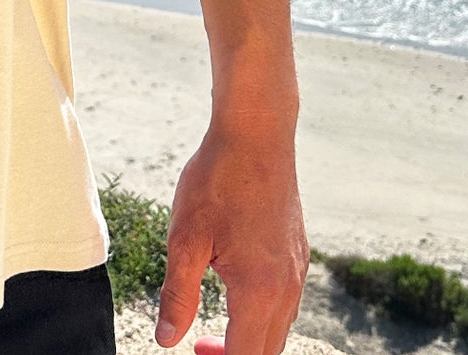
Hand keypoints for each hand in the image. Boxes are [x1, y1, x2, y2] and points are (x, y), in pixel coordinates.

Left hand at [154, 118, 307, 354]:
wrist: (257, 134)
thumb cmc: (218, 179)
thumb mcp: (185, 237)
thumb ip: (178, 294)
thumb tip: (167, 340)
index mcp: (258, 290)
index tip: (196, 353)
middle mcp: (287, 288)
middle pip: (268, 352)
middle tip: (201, 348)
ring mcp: (298, 271)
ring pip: (281, 329)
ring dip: (252, 339)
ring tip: (216, 330)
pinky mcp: (299, 254)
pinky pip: (288, 303)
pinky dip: (265, 316)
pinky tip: (240, 295)